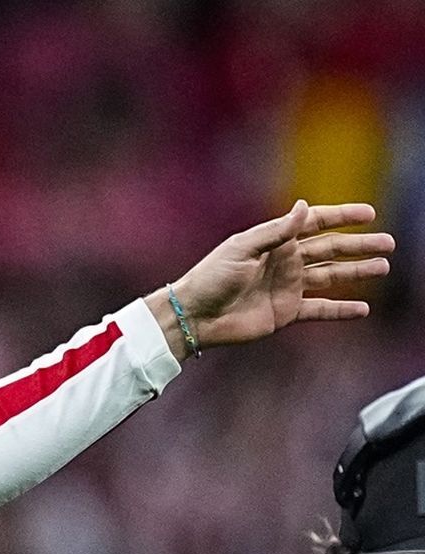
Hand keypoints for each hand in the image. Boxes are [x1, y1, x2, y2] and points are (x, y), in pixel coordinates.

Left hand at [150, 201, 393, 358]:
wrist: (194, 317)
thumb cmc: (212, 278)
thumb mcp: (243, 248)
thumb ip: (277, 230)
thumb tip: (304, 205)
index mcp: (275, 242)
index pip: (315, 224)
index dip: (342, 218)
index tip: (369, 214)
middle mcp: (285, 262)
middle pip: (330, 250)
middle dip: (359, 246)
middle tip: (389, 244)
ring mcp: (287, 287)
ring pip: (331, 277)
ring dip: (357, 273)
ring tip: (383, 267)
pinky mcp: (285, 312)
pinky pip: (320, 310)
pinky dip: (341, 310)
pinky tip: (363, 309)